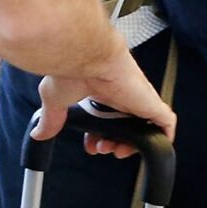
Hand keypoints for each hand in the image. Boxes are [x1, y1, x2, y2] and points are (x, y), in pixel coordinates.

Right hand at [36, 51, 174, 156]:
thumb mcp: (55, 99)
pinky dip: (163, 136)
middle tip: (103, 149)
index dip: (100, 136)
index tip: (91, 145)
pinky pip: (166, 122)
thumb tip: (39, 133)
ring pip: (145, 127)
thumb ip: (51, 118)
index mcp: (103, 92)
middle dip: (115, 143)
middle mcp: (123, 95)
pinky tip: (152, 144)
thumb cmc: (72, 69)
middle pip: (127, 126)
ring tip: (117, 150)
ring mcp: (138, 99)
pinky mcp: (150, 102)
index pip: (107, 119)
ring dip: (133, 144)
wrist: (86, 57)